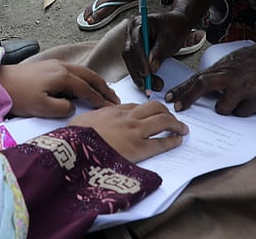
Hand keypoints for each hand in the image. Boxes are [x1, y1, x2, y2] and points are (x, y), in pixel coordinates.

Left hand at [0, 60, 118, 117]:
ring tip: (105, 92)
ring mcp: (56, 64)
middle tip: (116, 99)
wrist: (0, 81)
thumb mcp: (42, 108)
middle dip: (104, 88)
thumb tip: (72, 105)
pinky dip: (86, 78)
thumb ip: (63, 108)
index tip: (112, 109)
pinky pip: (75, 71)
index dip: (101, 100)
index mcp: (63, 76)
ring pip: (83, 71)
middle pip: (90, 76)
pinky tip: (86, 85)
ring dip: (96, 81)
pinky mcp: (49, 65)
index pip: (88, 90)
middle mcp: (62, 66)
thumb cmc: (20, 96)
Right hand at [68, 102, 187, 162]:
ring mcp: (135, 131)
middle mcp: (127, 117)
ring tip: (182, 128)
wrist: (75, 149)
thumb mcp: (80, 122)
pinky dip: (172, 140)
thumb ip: (90, 119)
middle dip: (167, 112)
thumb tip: (86, 122)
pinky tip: (178, 140)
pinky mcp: (140, 148)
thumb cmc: (74, 137)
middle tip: (173, 118)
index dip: (148, 110)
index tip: (152, 114)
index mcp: (113, 110)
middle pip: (155, 108)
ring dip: (175, 123)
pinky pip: (161, 142)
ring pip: (162, 121)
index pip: (136, 106)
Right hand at [122, 10, 190, 93]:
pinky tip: (148, 83)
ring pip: (131, 61)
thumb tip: (151, 67)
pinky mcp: (137, 51)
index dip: (140, 60)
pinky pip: (136, 64)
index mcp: (138, 23)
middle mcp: (132, 32)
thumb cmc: (174, 27)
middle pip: (129, 54)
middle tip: (147, 84)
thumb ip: (159, 52)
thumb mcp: (169, 39)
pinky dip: (142, 74)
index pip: (135, 44)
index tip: (147, 72)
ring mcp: (132, 41)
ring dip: (139, 76)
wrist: (178, 24)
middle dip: (137, 71)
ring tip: (150, 86)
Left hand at [166, 43, 255, 115]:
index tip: (170, 98)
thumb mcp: (231, 62)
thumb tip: (202, 87)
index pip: (197, 78)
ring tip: (233, 100)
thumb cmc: (254, 59)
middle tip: (179, 107)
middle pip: (201, 86)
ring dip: (224, 108)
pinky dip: (241, 111)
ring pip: (223, 109)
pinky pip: (241, 113)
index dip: (182, 89)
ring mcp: (242, 88)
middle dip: (187, 97)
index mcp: (222, 68)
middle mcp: (230, 77)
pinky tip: (246, 103)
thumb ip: (217, 74)